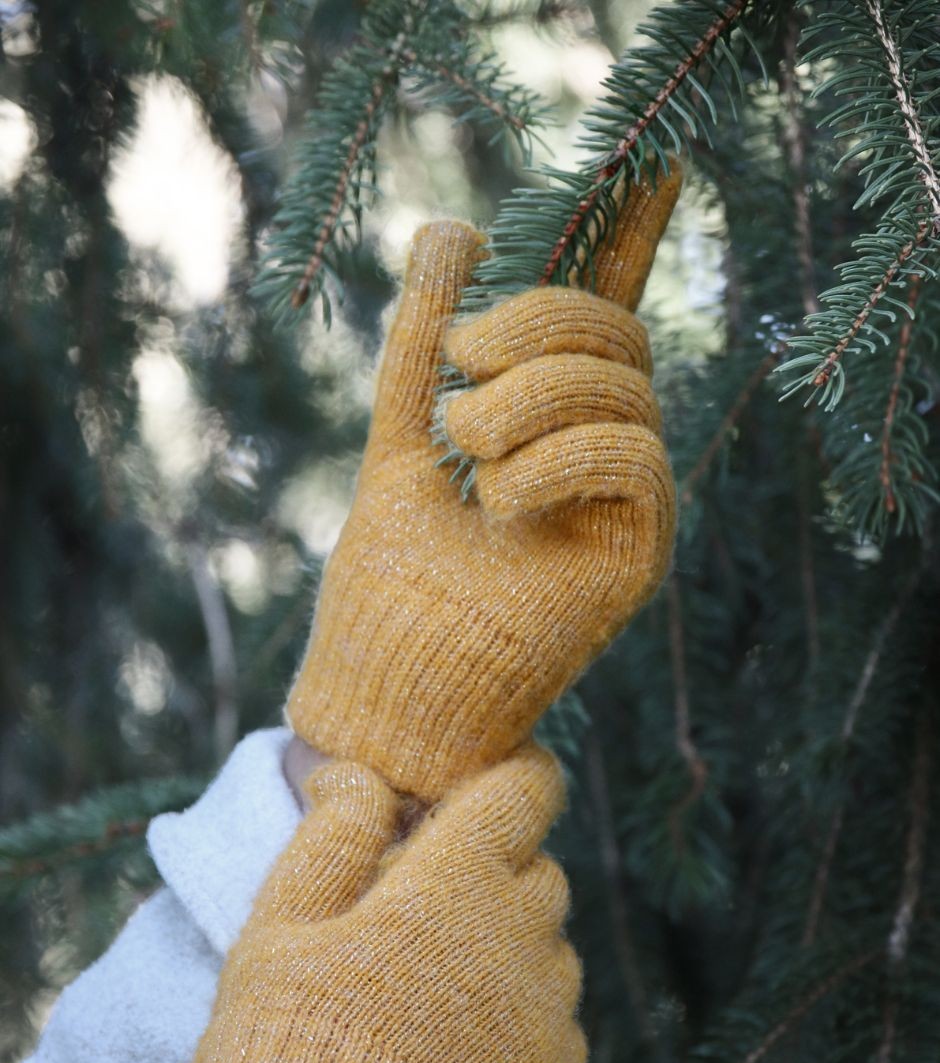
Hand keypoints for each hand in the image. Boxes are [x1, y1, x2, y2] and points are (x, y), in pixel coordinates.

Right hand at [172, 745, 584, 1062]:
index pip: (525, 791)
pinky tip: (454, 1045)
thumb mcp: (279, 925)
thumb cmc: (281, 1050)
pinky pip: (554, 1016)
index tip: (482, 785)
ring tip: (431, 983)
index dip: (512, 775)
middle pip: (537, 866)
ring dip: (507, 939)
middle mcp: (522, 939)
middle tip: (424, 897)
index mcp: (456, 884)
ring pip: (549, 943)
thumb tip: (365, 774)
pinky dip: (518, 1010)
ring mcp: (548, 1016)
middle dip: (493, 864)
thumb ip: (334, 834)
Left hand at [287, 167, 681, 802]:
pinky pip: (635, 459)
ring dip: (532, 397)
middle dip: (537, 325)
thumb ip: (423, 346)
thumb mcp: (399, 440)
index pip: (602, 320)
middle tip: (460, 369)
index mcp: (551, 427)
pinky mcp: (637, 558)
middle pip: (620, 340)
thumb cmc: (389, 584)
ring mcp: (625, 509)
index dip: (626, 243)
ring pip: (628, 392)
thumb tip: (451, 228)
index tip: (644, 166)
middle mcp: (602, 459)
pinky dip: (560, 457)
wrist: (388, 690)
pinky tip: (498, 500)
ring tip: (460, 444)